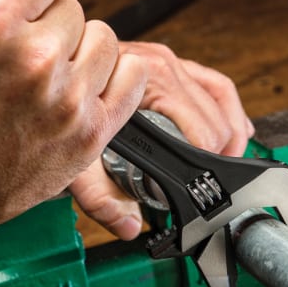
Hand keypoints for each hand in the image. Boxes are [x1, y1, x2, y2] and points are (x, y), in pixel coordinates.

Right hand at [0, 0, 146, 237]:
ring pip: (103, 38)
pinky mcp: (90, 134)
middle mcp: (35, 62)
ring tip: (49, 73)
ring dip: (78, 49)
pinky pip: (134, 75)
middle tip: (20, 54)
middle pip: (71, 7)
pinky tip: (85, 82)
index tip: (17, 8)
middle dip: (46, 23)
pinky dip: (115, 73)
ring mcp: (68, 102)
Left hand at [70, 41, 253, 239]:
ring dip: (231, 133)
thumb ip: (99, 197)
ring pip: (221, 99)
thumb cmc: (62, 110)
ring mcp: (169, 62)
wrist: (52, 78)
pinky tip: (235, 130)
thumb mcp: (77, 158)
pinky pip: (215, 86)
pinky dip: (229, 110)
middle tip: (207, 185)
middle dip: (218, 155)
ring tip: (225, 163)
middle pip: (216, 119)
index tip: (195, 189)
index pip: (202, 133)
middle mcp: (163, 66)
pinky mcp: (172, 64)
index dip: (203, 168)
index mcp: (148, 84)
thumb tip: (129, 225)